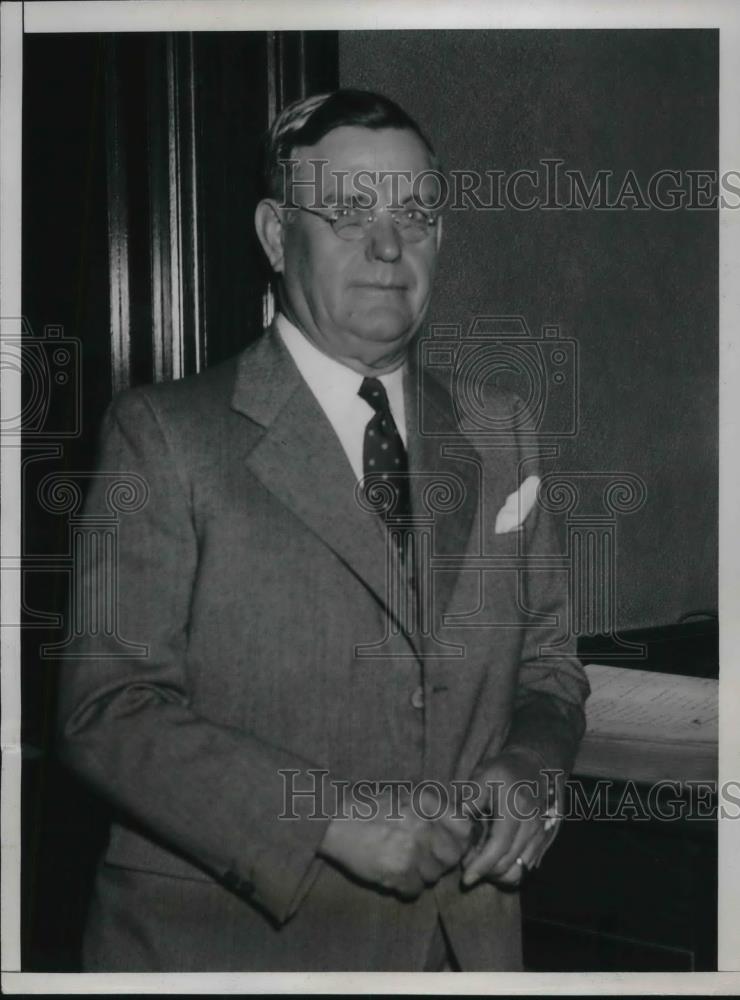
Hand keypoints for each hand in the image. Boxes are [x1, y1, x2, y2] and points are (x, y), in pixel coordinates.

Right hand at [318, 784, 472, 898]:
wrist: (335, 820)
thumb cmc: (369, 806)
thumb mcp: (404, 795)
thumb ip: (432, 809)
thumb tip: (461, 827)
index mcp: (427, 802)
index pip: (464, 828)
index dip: (459, 839)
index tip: (449, 843)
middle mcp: (424, 825)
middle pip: (452, 856)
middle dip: (441, 860)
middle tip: (422, 857)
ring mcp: (413, 849)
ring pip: (434, 876)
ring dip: (421, 875)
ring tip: (402, 862)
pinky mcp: (399, 871)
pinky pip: (415, 890)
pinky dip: (405, 887)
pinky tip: (392, 872)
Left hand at [461, 748, 558, 888]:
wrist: (534, 766)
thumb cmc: (505, 770)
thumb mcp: (484, 775)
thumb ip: (471, 797)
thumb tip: (459, 821)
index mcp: (515, 809)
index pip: (498, 846)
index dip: (481, 865)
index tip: (465, 877)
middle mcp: (530, 825)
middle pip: (508, 862)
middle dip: (486, 872)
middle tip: (467, 865)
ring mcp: (539, 834)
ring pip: (520, 869)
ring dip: (498, 873)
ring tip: (481, 864)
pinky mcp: (542, 840)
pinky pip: (528, 865)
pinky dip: (511, 869)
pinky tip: (496, 860)